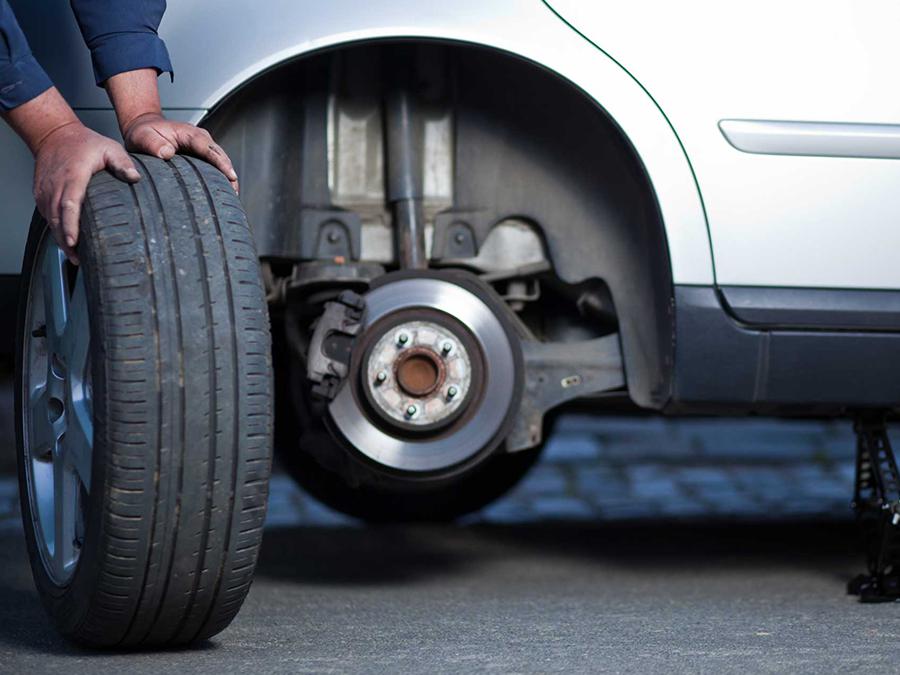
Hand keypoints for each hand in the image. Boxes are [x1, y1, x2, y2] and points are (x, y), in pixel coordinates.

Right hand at [33, 121, 139, 263]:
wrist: (55, 135)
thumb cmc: (84, 143)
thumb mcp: (108, 148)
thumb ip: (122, 163)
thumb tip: (135, 178)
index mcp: (73, 177)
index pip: (68, 205)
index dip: (70, 225)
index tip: (74, 241)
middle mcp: (55, 186)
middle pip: (57, 218)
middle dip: (66, 240)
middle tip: (78, 259)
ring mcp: (45, 191)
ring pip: (50, 220)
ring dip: (60, 238)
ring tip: (75, 256)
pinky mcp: (41, 195)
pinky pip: (47, 216)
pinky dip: (56, 229)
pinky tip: (67, 241)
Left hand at [122, 113, 238, 192]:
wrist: (144, 128)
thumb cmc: (144, 133)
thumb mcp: (142, 136)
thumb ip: (153, 144)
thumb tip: (167, 153)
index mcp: (189, 133)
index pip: (209, 148)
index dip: (221, 163)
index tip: (230, 176)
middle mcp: (201, 139)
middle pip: (221, 156)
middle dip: (229, 174)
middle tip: (234, 194)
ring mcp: (203, 148)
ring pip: (221, 162)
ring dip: (227, 178)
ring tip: (231, 197)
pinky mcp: (202, 157)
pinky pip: (215, 167)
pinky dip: (220, 179)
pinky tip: (222, 193)